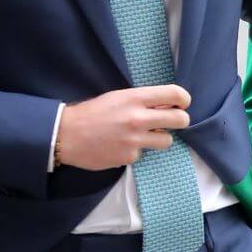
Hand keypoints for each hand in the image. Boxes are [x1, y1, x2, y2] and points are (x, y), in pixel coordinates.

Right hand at [56, 85, 191, 170]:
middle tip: (176, 121)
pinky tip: (121, 145)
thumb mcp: (118, 97)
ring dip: (160, 138)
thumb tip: (167, 105)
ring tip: (145, 135)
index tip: (183, 103)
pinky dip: (136, 150)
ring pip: (167, 140)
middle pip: (180, 120)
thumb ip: (142, 100)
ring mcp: (135, 140)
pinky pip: (143, 153)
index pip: (174, 94)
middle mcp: (138, 118)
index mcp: (135, 98)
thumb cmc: (93, 112)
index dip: (184, 99)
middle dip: (182, 120)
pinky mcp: (128, 157)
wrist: (66, 135)